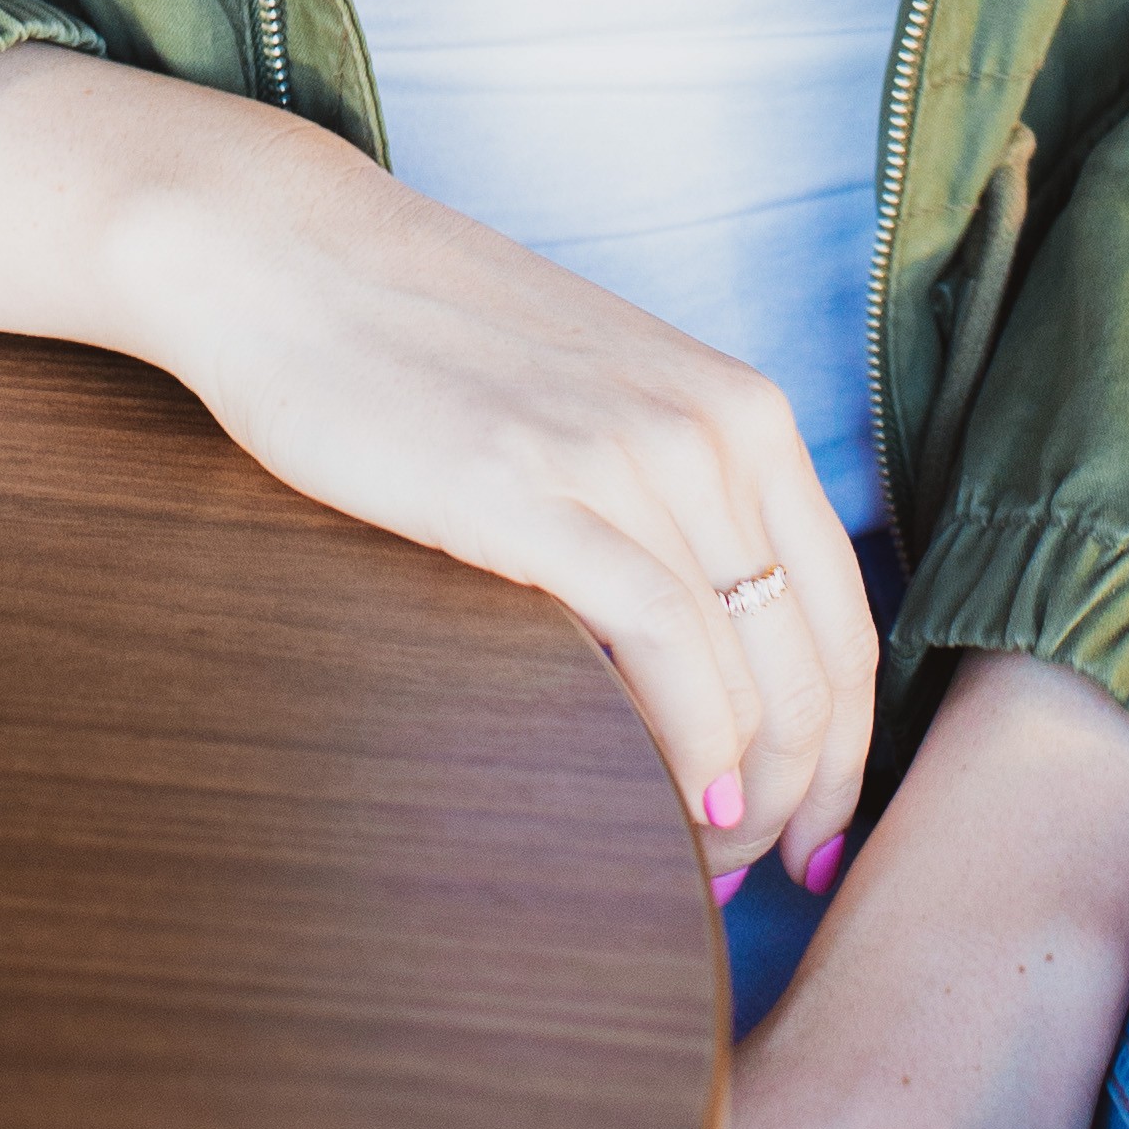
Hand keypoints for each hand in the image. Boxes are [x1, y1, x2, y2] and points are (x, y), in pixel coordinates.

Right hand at [0, 55, 877, 873]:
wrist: (281, 254)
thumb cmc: (418, 341)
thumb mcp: (588, 400)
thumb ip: (664, 497)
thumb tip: (703, 648)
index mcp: (738, 407)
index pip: (843, 614)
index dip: (847, 743)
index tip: (819, 828)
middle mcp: (712, 427)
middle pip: (814, 660)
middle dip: (806, 792)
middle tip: (762, 875)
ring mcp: (628, 454)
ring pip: (752, 669)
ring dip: (746, 795)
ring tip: (705, 865)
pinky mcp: (537, 489)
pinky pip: (664, 644)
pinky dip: (690, 746)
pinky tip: (678, 812)